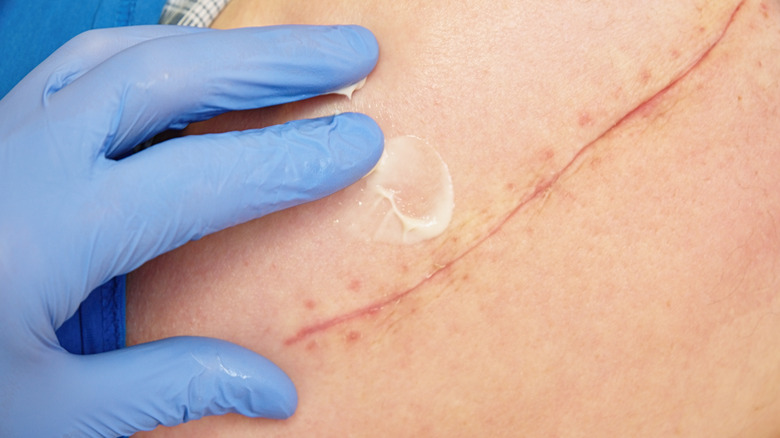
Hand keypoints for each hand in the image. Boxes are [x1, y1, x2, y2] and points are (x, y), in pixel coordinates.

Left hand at [0, 24, 381, 436]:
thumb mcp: (47, 418)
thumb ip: (167, 388)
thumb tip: (277, 390)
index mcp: (39, 237)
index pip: (198, 180)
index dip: (290, 160)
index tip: (362, 143)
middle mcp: (20, 163)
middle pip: (165, 77)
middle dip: (275, 61)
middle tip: (355, 53)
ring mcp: (1, 136)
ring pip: (123, 55)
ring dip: (219, 47)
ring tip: (292, 51)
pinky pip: (83, 69)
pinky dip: (156, 57)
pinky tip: (195, 69)